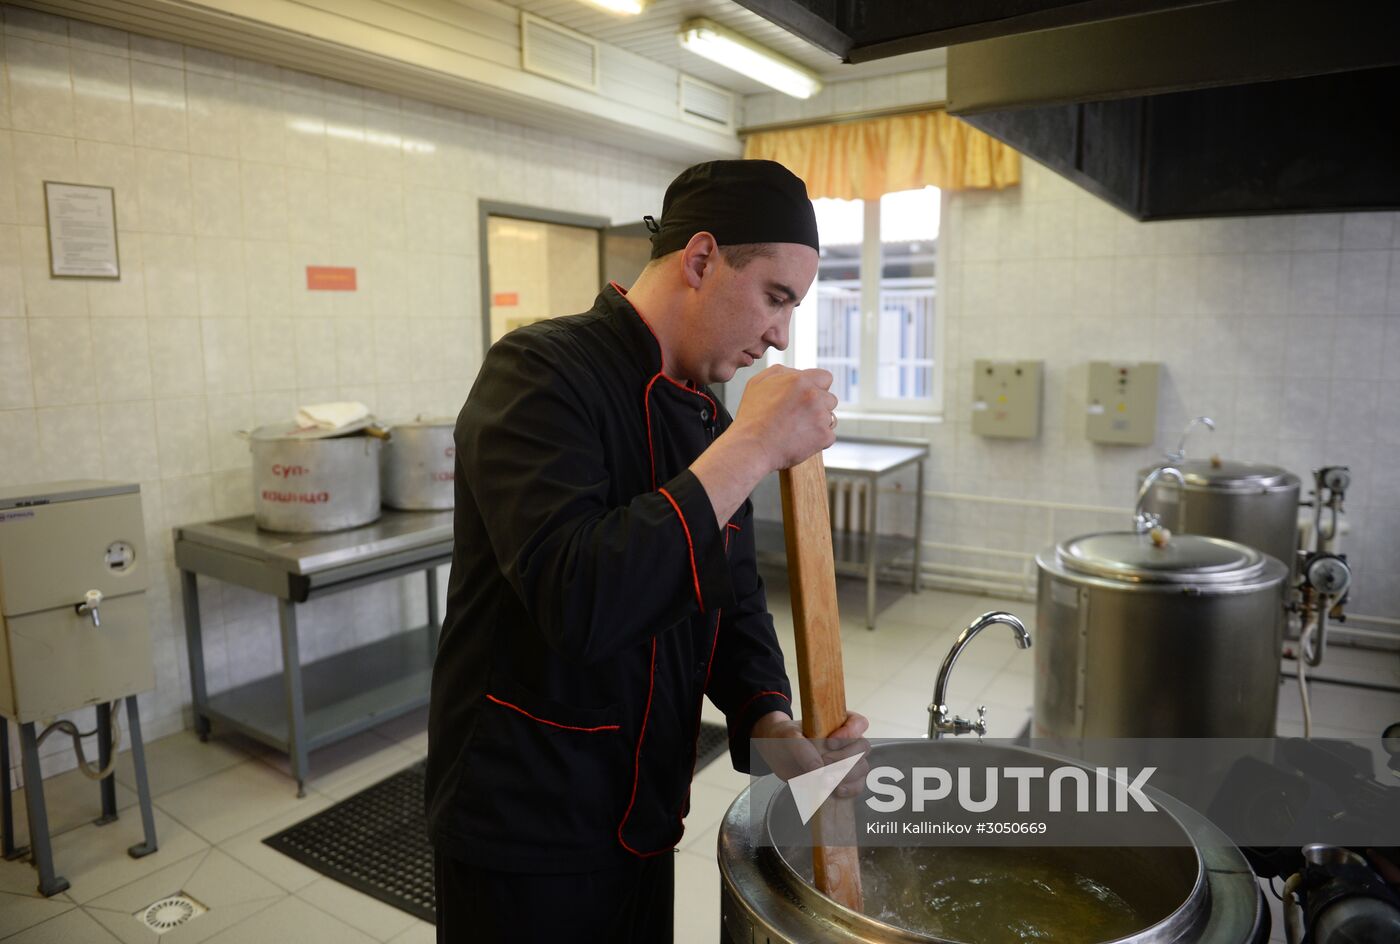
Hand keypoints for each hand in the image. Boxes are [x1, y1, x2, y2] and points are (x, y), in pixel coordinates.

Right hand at [731, 366, 837, 471]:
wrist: (751, 448)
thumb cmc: (751, 419)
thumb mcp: (757, 383)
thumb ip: (781, 373)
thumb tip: (796, 374)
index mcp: (799, 380)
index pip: (825, 377)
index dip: (818, 388)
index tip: (808, 398)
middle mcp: (813, 395)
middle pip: (830, 399)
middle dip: (819, 407)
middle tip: (799, 418)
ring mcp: (820, 415)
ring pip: (830, 418)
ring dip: (818, 424)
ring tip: (797, 430)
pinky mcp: (823, 435)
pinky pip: (829, 436)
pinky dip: (818, 441)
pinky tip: (800, 441)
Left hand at [752, 710, 870, 798]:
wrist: (778, 754)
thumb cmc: (786, 738)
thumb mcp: (789, 737)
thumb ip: (802, 749)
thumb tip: (819, 770)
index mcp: (839, 722)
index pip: (859, 723)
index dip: (851, 732)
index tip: (830, 742)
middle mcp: (848, 741)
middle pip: (863, 748)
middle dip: (846, 758)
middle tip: (825, 762)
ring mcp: (848, 760)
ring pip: (862, 767)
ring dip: (847, 776)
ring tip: (828, 781)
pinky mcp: (843, 778)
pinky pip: (857, 785)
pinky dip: (849, 789)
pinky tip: (835, 791)